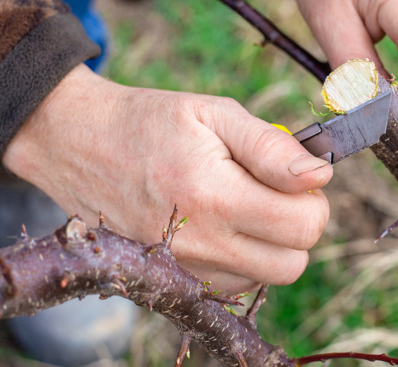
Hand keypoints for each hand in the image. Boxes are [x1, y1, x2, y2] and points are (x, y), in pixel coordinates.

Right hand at [3, 65, 331, 293]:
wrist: (77, 145)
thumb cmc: (150, 122)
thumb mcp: (214, 113)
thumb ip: (271, 146)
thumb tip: (320, 175)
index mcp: (213, 196)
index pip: (304, 225)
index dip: (314, 197)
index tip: (297, 174)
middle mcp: (199, 245)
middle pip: (293, 263)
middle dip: (299, 224)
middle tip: (275, 189)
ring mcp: (183, 270)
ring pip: (267, 277)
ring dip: (272, 243)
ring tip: (242, 200)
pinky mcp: (173, 281)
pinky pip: (236, 283)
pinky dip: (244, 257)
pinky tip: (221, 220)